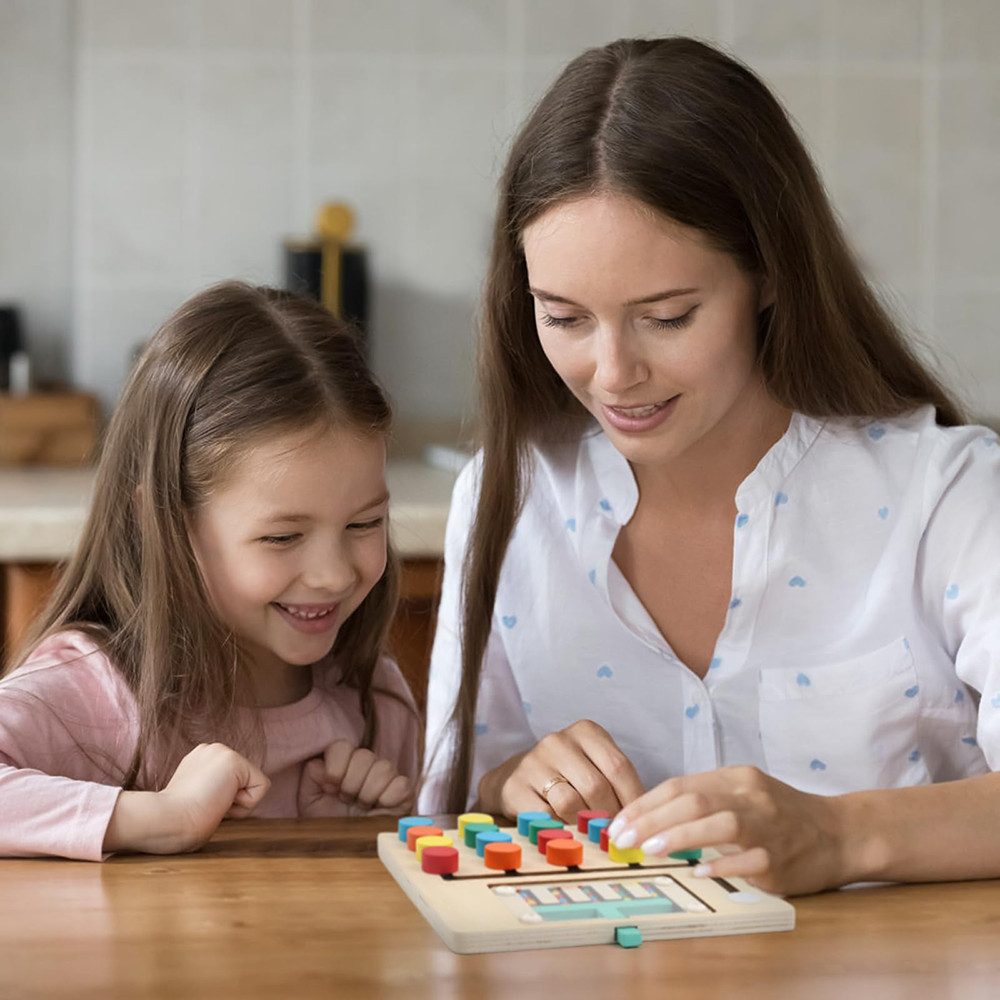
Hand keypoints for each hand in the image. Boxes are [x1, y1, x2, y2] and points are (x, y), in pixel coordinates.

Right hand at [104, 743, 270, 854]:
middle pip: (246, 784)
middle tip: (203, 807)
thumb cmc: (174, 824)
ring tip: (208, 805)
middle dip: (231, 803)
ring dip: (237, 806)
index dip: (222, 804)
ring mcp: (221, 751)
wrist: (163, 822)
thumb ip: (210, 794)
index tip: (197, 807)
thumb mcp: (194, 802)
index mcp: (199, 760)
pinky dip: (246, 804)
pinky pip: (262, 787)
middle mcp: (211, 750)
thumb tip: (226, 799)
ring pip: (254, 785)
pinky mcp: (233, 759)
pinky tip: (219, 802)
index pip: (233, 784)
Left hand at [297, 739, 411, 817]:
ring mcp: (386, 775)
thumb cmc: (329, 823)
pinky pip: (401, 783)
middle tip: (348, 801)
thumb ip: (312, 776)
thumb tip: (323, 763)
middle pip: (364, 756)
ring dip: (368, 793)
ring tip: (362, 807)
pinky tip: (379, 809)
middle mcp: (365, 764)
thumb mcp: (310, 802)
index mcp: (343, 762)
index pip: (341, 746)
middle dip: (351, 784)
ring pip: (383, 768)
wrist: (348, 848)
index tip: (332, 789)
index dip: (336, 768)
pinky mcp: (403, 791)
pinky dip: (388, 798)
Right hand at [479, 719, 644, 822]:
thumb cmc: (567, 775)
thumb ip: (616, 784)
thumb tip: (642, 820)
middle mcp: (558, 741)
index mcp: (585, 731)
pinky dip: (559, 829)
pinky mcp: (515, 787)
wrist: (515, 777)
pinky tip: (565, 833)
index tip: (639, 822)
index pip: (618, 767)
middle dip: (609, 817)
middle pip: (596, 787)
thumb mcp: (594, 767)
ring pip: (570, 803)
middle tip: (615, 836)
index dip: (632, 799)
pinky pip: (545, 817)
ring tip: (591, 835)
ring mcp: (534, 762)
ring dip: (584, 826)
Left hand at [605, 765, 845, 895]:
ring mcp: (768, 828)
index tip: (619, 822)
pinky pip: (745, 862)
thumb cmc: (784, 816)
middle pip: (694, 801)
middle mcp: (751, 797)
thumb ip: (707, 799)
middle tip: (623, 838)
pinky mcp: (781, 860)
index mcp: (737, 778)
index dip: (646, 804)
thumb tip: (654, 817)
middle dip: (651, 819)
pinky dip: (718, 865)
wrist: (842, 833)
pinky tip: (697, 870)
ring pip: (718, 825)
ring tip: (648, 849)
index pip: (681, 785)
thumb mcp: (746, 793)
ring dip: (678, 837)